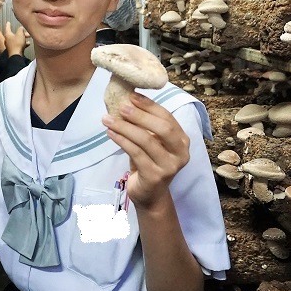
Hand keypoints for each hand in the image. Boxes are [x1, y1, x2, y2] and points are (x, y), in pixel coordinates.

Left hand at [4, 22, 29, 56]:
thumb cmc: (17, 45)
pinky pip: (19, 45)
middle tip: (26, 32)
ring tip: (28, 37)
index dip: (8, 24)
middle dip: (21, 33)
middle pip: (14, 34)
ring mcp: (10, 45)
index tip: (8, 22)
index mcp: (8, 35)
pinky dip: (23, 43)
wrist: (17, 55)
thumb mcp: (20, 34)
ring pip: (17, 39)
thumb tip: (20, 28)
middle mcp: (8, 40)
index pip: (7, 27)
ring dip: (23, 38)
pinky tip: (28, 44)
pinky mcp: (14, 49)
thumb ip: (20, 29)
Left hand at [101, 92, 189, 210]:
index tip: (132, 96)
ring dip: (125, 127)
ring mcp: (169, 166)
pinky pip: (136, 153)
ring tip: (108, 120)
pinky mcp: (155, 176)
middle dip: (140, 115)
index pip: (167, 117)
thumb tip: (126, 100)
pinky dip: (121, 141)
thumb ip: (145, 126)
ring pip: (146, 141)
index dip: (149, 105)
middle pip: (162, 128)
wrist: (150, 194)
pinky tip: (110, 133)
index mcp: (182, 140)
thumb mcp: (151, 142)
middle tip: (121, 107)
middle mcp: (180, 153)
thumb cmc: (150, 163)